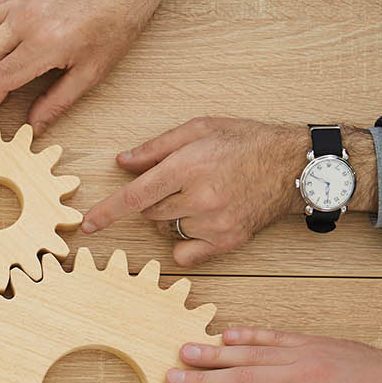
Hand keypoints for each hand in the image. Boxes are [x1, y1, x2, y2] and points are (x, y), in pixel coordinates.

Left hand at [82, 118, 348, 266]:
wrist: (294, 165)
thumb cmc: (246, 141)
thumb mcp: (199, 128)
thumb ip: (156, 148)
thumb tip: (121, 163)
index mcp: (189, 167)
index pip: (136, 197)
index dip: (107, 212)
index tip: (87, 226)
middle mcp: (200, 198)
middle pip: (149, 213)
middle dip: (153, 200)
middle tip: (178, 182)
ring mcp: (214, 224)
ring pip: (166, 231)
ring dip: (169, 218)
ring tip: (197, 196)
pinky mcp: (227, 242)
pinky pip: (185, 254)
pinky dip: (183, 242)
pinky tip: (200, 222)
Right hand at [170, 328, 381, 382]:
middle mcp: (304, 376)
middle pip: (242, 376)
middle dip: (203, 378)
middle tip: (170, 378)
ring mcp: (309, 353)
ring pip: (253, 352)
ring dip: (216, 352)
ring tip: (185, 351)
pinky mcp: (315, 341)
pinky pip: (274, 337)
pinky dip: (248, 335)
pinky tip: (224, 336)